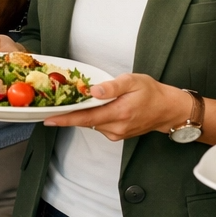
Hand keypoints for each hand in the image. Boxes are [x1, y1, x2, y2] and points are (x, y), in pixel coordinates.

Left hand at [39, 73, 186, 140]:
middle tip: (52, 106)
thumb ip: (112, 86)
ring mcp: (116, 133)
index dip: (65, 119)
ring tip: (75, 102)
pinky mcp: (117, 135)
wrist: (168, 110)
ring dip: (81, 114)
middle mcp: (116, 127)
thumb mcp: (133, 81)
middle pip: (85, 121)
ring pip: (91, 123)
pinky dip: (92, 117)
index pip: (85, 117)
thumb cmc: (151, 92)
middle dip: (68, 114)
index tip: (48, 119)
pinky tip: (96, 107)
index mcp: (119, 113)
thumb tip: (94, 91)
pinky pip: (98, 125)